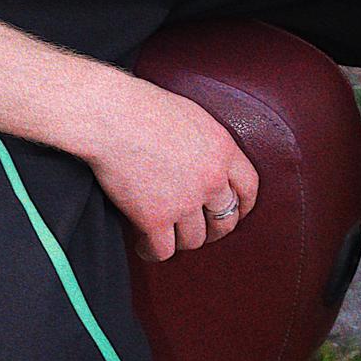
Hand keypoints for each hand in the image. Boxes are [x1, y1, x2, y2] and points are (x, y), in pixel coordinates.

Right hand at [83, 77, 260, 262]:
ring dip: (181, 240)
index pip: (249, 188)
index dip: (243, 206)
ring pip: (194, 240)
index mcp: (223, 151)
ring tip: (167, 235)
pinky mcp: (155, 218)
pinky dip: (154, 251)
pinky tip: (145, 244)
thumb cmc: (144, 109)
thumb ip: (209, 145)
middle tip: (200, 230)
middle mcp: (210, 179)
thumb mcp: (194, 117)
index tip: (236, 212)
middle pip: (224, 221)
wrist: (112, 117)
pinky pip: (163, 250)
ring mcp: (184, 201)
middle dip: (214, 230)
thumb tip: (207, 162)